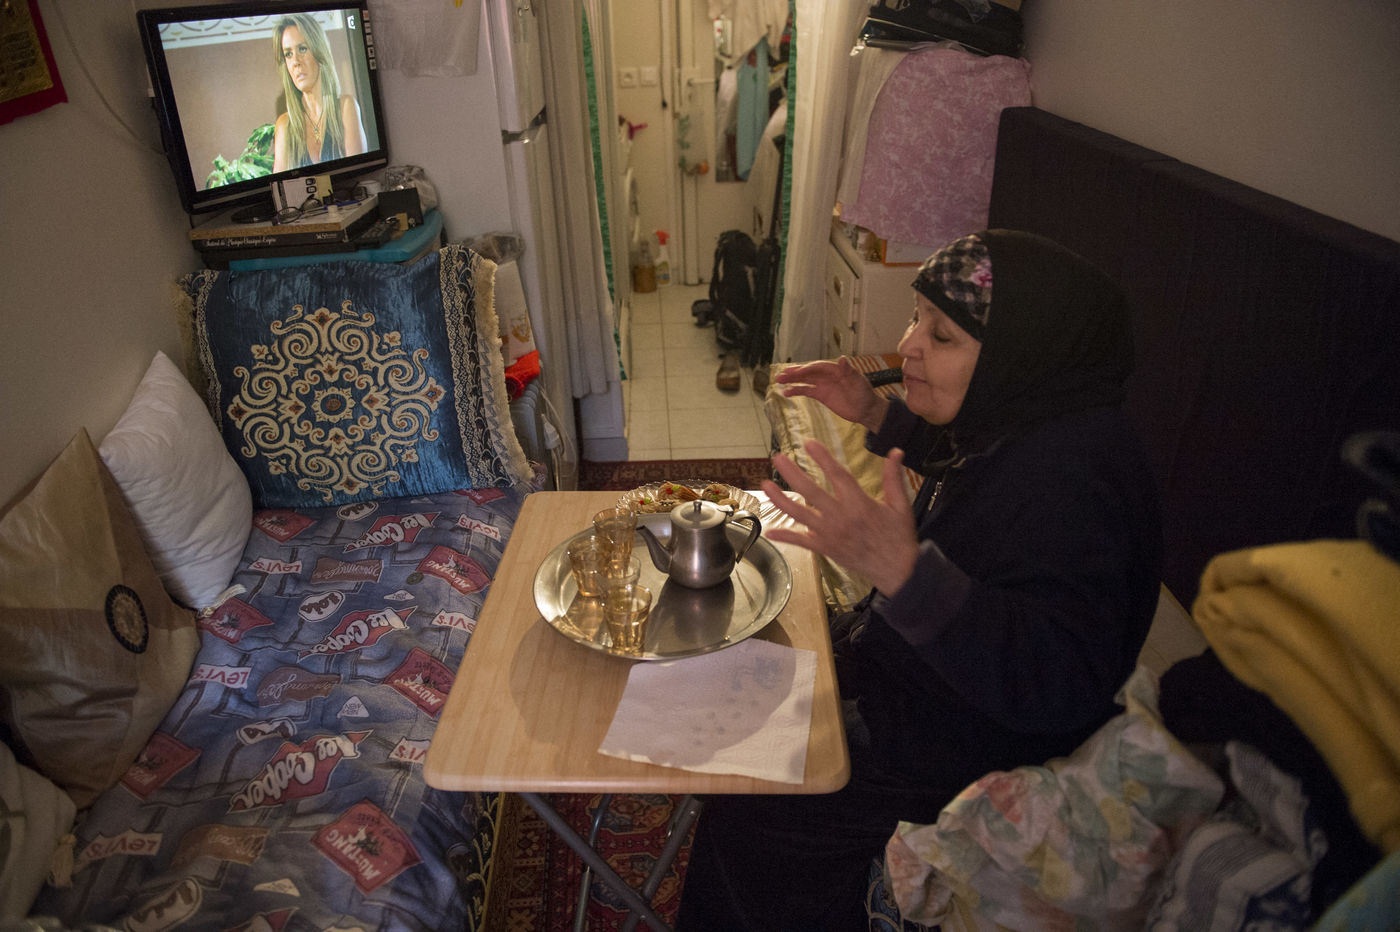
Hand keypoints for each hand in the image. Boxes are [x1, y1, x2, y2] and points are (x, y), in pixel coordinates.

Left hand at [761, 441, 918, 595]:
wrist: (897, 570)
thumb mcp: (900, 505)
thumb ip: (893, 477)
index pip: (837, 475)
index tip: (808, 443)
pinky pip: (802, 542)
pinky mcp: (825, 548)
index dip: (822, 458)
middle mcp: (840, 517)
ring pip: (800, 514)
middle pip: (811, 491)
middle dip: (792, 473)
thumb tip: (896, 451)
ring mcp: (830, 534)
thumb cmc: (899, 536)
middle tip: (778, 458)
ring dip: (780, 499)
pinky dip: (785, 537)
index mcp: (859, 503)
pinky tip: (769, 531)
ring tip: (765, 485)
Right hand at [774, 357, 888, 432]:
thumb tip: (843, 358)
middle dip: (794, 373)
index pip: (818, 367)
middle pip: (808, 372)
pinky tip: (786, 393)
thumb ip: (849, 371)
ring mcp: (823, 385)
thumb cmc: (865, 394)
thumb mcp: (859, 382)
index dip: (807, 369)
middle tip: (781, 374)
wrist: (866, 410)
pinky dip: (796, 391)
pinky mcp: (821, 395)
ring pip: (804, 380)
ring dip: (792, 380)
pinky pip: (806, 391)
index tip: (796, 373)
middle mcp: (827, 375)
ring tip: (778, 381)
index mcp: (836, 370)